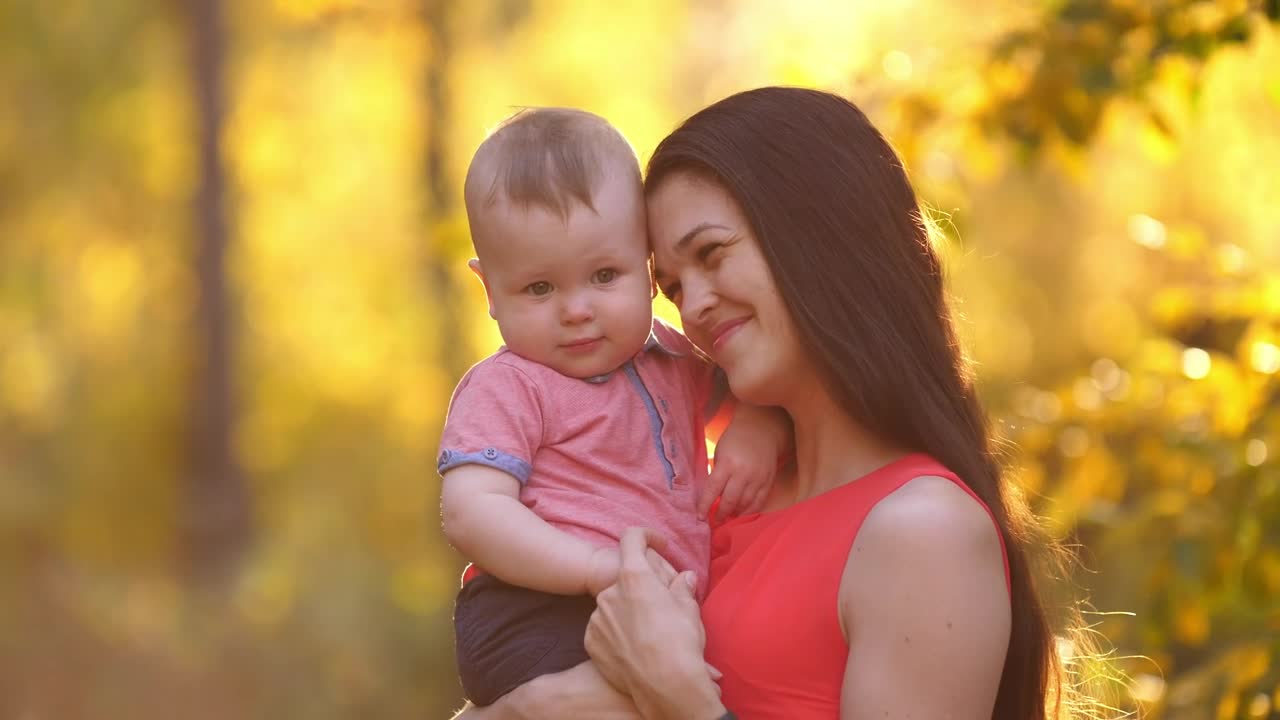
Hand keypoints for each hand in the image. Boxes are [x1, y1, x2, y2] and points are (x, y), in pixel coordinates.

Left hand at [585, 528, 723, 719]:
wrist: (666, 685)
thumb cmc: (681, 643)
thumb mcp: (689, 609)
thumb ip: (681, 587)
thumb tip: (684, 578)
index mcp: (634, 577)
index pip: (631, 539)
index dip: (645, 535)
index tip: (656, 543)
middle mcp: (610, 593)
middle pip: (625, 578)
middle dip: (642, 587)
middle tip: (662, 605)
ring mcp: (596, 618)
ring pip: (614, 605)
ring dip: (628, 611)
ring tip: (650, 633)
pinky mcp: (590, 641)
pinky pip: (604, 628)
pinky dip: (617, 632)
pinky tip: (635, 646)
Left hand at [704, 405, 791, 520]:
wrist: (761, 430)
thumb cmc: (734, 440)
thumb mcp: (720, 453)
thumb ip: (717, 474)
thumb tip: (711, 498)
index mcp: (727, 463)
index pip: (713, 489)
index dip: (705, 505)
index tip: (700, 517)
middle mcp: (743, 472)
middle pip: (730, 500)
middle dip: (721, 514)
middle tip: (715, 521)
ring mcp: (758, 478)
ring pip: (745, 504)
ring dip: (735, 514)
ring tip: (728, 518)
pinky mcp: (768, 481)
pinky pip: (759, 502)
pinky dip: (750, 511)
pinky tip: (742, 514)